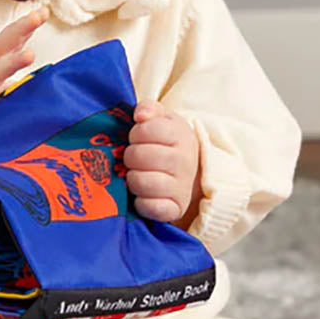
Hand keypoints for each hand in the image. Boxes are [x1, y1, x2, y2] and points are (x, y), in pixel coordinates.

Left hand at [124, 100, 201, 222]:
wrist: (189, 175)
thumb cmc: (166, 144)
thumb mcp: (161, 120)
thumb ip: (149, 109)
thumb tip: (140, 115)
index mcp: (180, 135)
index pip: (146, 130)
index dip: (136, 133)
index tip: (138, 138)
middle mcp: (184, 161)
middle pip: (139, 156)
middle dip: (130, 157)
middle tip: (134, 159)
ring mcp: (181, 186)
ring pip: (141, 182)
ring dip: (132, 179)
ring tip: (137, 175)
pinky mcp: (175, 208)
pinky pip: (150, 207)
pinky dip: (141, 203)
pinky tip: (142, 196)